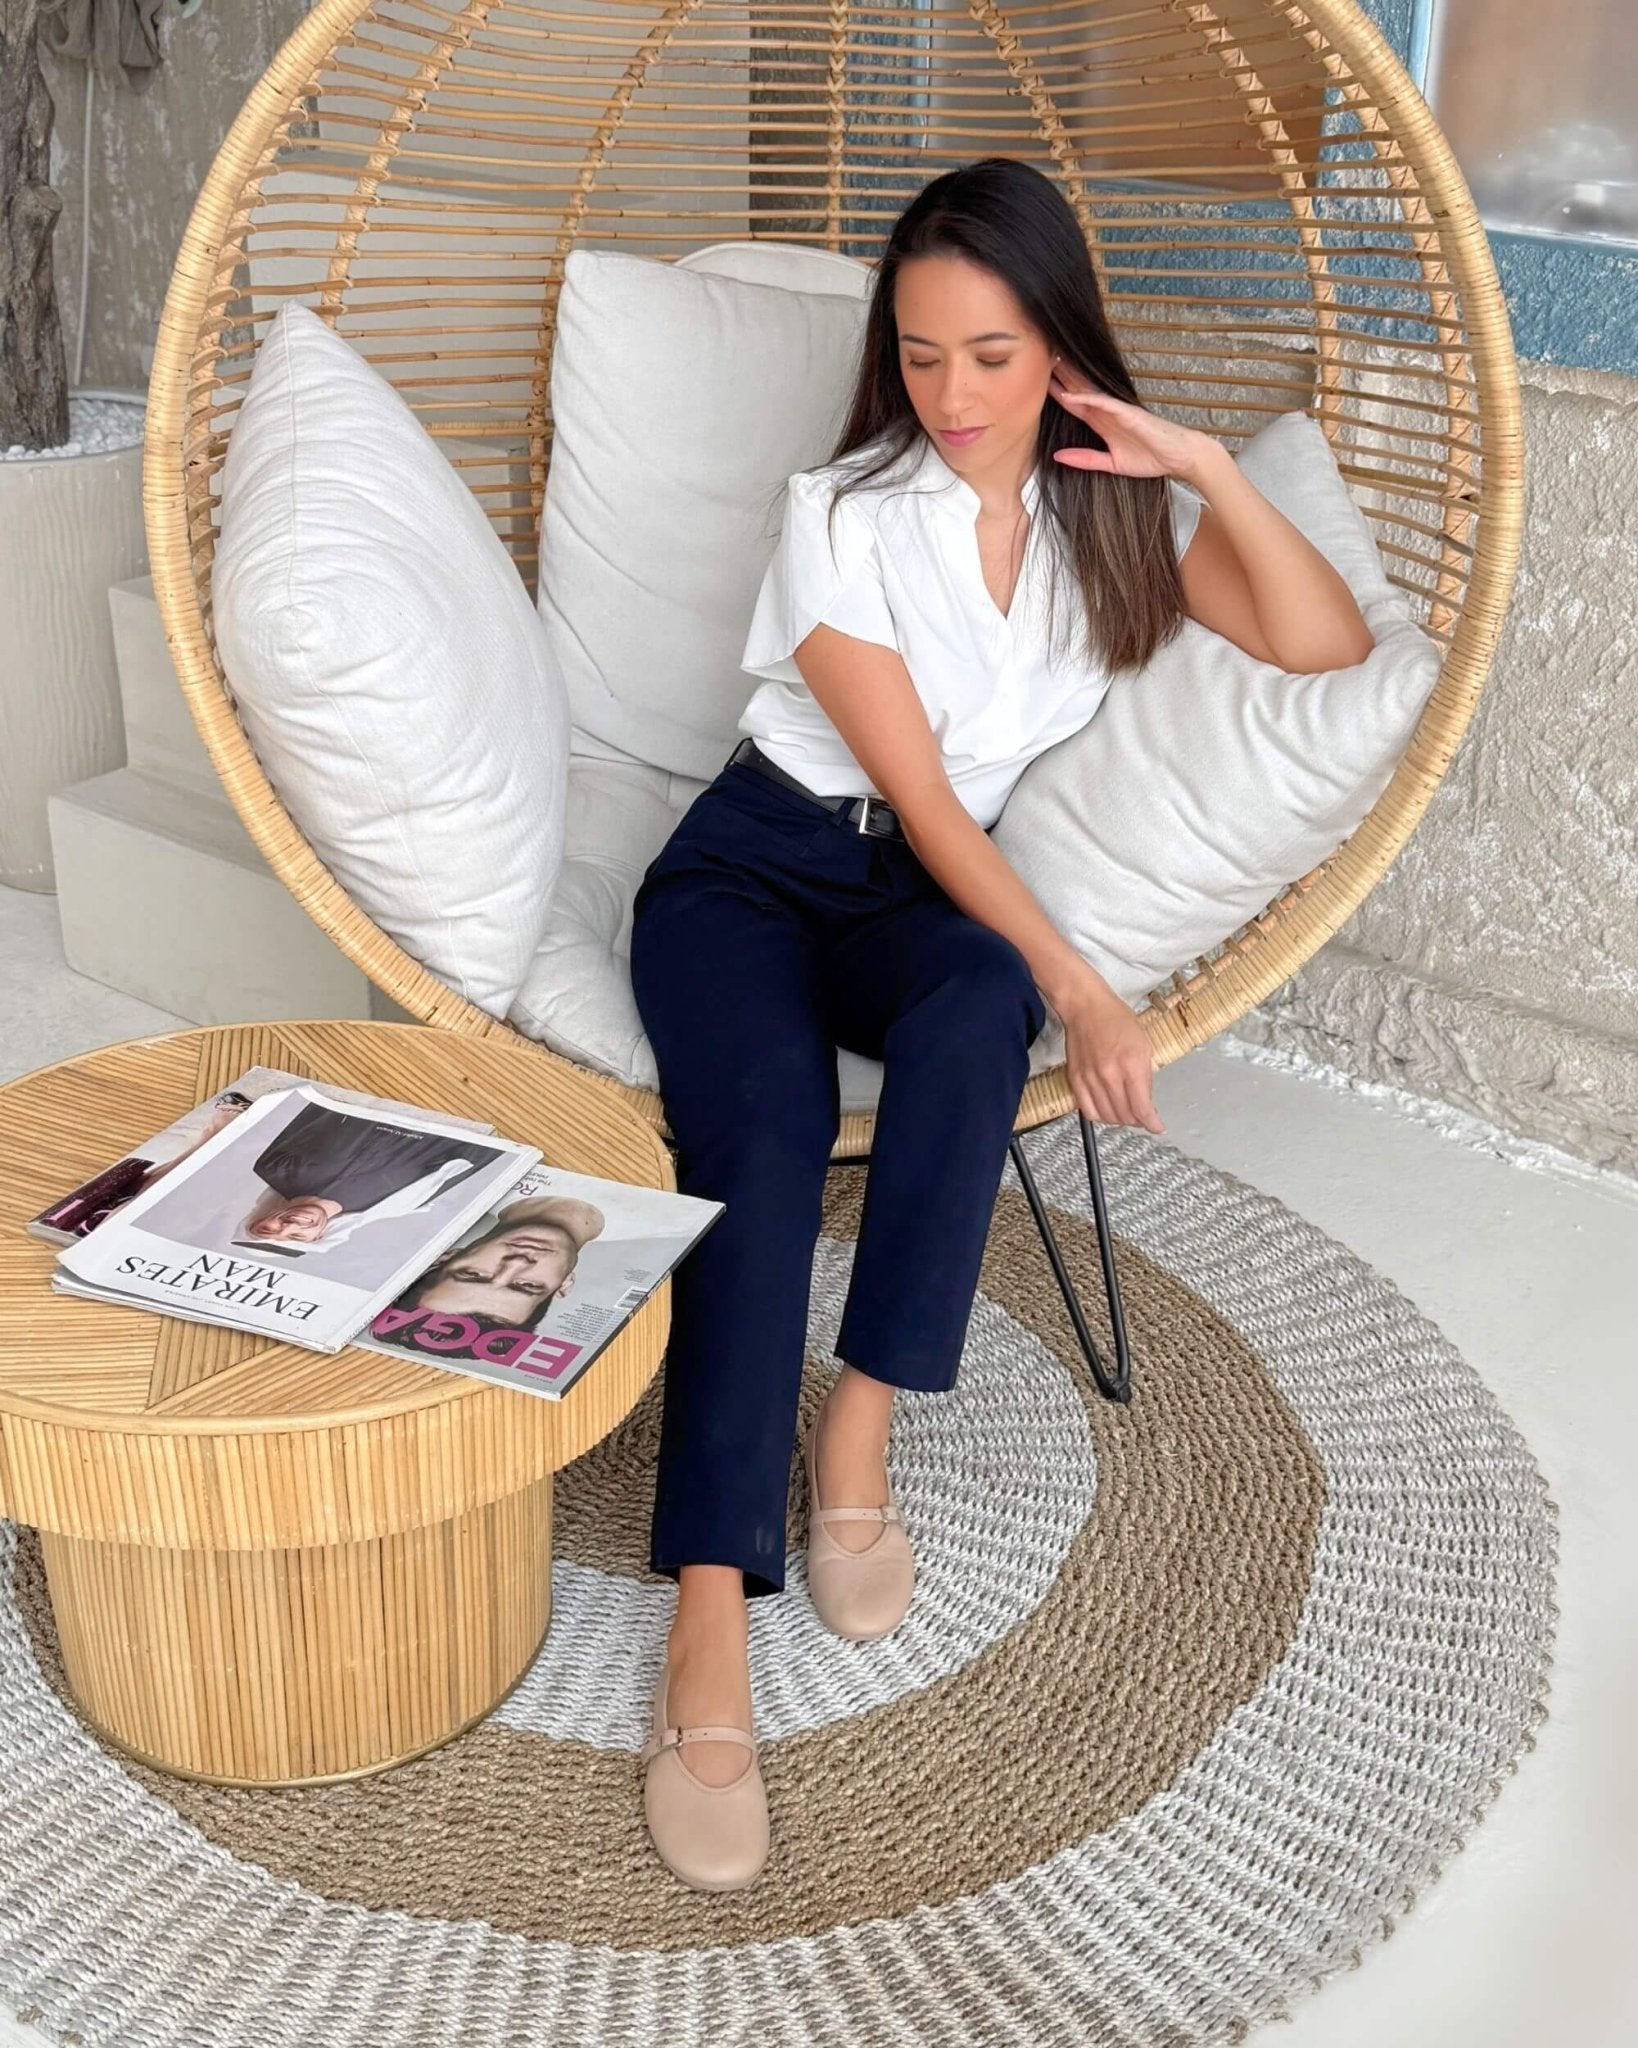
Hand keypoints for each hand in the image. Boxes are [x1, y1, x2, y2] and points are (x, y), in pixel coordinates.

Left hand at [1047, 361, 1206, 481]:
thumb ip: (1085, 459)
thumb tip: (1057, 456)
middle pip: (1078, 389)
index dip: (1056, 392)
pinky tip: (1070, 394)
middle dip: (1059, 376)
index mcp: (1102, 422)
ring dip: (1070, 378)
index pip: (1074, 403)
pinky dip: (1087, 398)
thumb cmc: (1150, 457)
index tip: (1037, 383)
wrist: (1178, 457)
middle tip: (1038, 360)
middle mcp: (1107, 412)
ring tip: (1051, 362)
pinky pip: (1104, 403)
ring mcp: (1117, 410)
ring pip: (1088, 390)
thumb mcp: (1110, 464)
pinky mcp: (1128, 413)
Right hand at [1056, 978, 1164, 1134]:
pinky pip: (1087, 1110)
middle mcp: (1110, 1075)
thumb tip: (1145, 1100)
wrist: (1086, 1008)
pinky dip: (1100, 1116)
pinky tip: (1107, 1110)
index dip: (1152, 1123)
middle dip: (1138, 1121)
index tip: (1156, 1127)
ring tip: (1126, 1114)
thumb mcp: (1144, 1044)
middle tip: (1143, 1117)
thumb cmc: (1116, 1020)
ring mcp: (1090, 1079)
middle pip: (1125, 1116)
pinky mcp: (1075, 1079)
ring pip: (1107, 1117)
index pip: (1142, 1108)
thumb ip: (1145, 1075)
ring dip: (1120, 1120)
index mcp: (1131, 1065)